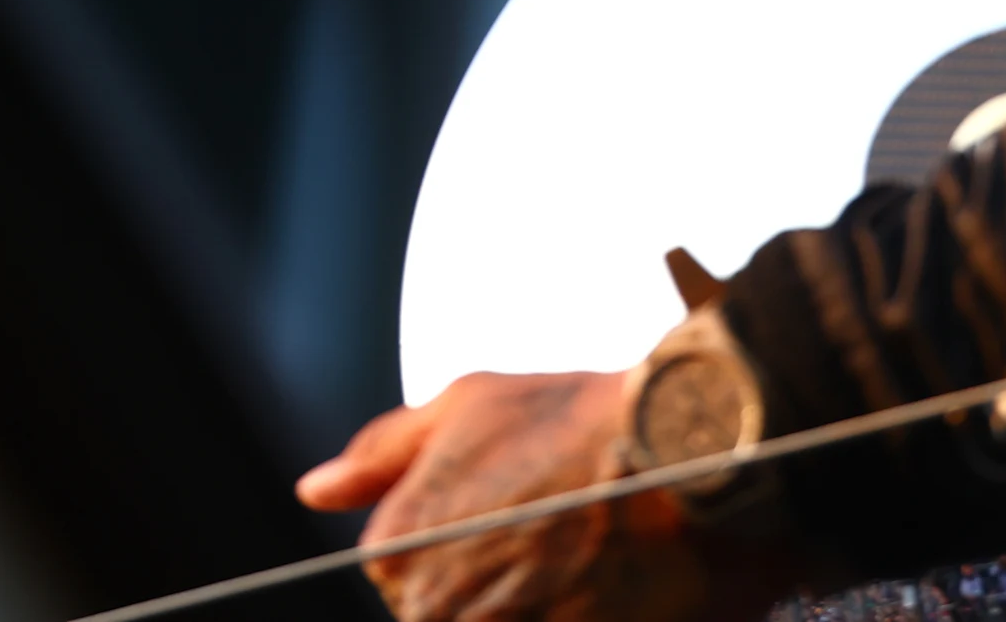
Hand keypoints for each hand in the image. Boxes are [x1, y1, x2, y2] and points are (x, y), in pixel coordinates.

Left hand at [297, 371, 810, 621]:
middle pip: (443, 615)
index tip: (513, 517)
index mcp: (397, 546)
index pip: (400, 577)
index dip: (461, 543)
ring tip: (583, 568)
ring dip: (531, 604)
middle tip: (554, 541)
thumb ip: (380, 453)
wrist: (689, 457)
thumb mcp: (466, 403)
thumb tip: (316, 490)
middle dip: (494, 586)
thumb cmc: (582, 424)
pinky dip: (566, 614)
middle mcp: (431, 608)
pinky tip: (596, 593)